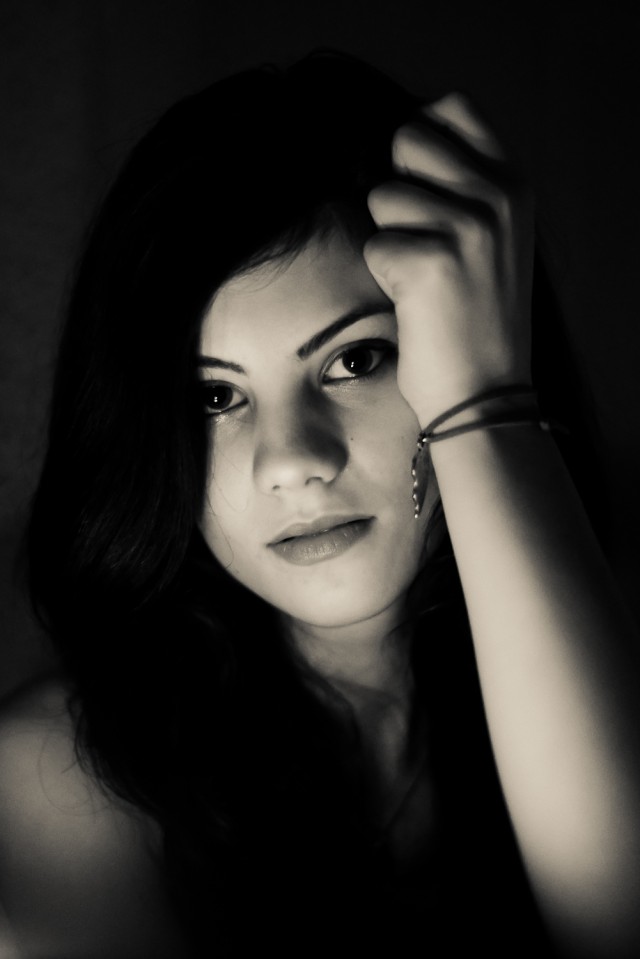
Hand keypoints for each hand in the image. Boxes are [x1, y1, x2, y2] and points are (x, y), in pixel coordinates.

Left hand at [364, 93, 533, 426]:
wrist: (484, 394)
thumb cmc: (475, 320)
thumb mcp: (492, 239)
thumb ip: (462, 185)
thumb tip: (394, 142)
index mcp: (515, 184)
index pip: (453, 105)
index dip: (421, 136)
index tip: (419, 182)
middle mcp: (499, 196)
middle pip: (407, 140)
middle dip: (397, 187)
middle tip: (418, 241)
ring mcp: (469, 227)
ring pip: (383, 194)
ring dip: (388, 236)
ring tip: (420, 279)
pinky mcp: (431, 261)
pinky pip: (374, 242)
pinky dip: (382, 274)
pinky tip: (413, 303)